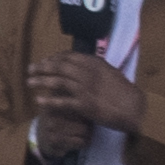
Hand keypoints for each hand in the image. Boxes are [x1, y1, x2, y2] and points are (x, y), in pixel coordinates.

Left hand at [24, 45, 142, 143]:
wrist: (136, 108)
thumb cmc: (125, 92)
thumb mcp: (110, 73)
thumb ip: (95, 68)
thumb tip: (82, 64)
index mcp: (95, 64)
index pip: (69, 56)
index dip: (54, 58)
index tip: (46, 60)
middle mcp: (88, 74)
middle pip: (59, 66)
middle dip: (42, 66)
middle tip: (30, 68)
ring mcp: (85, 89)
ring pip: (57, 81)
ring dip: (40, 80)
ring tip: (28, 82)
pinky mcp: (84, 105)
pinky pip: (62, 102)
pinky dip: (49, 100)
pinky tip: (39, 100)